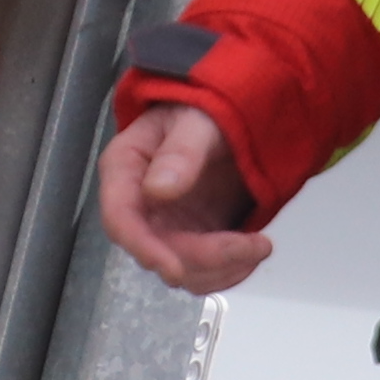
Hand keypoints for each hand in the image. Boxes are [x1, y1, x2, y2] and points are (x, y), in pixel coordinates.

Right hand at [95, 103, 272, 294]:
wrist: (226, 117)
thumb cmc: (203, 108)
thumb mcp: (197, 120)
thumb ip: (180, 151)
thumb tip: (158, 190)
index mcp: (125, 169)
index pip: (120, 218)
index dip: (144, 248)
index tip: (173, 268)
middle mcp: (138, 205)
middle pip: (156, 252)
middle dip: (204, 259)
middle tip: (252, 247)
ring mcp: (164, 225)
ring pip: (181, 270)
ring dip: (222, 269)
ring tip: (259, 246)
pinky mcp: (190, 238)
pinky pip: (202, 270)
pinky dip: (229, 271)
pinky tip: (252, 251)